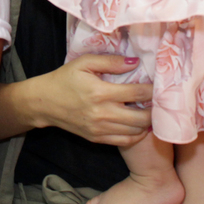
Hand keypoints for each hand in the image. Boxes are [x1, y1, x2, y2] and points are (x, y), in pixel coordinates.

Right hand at [36, 55, 151, 145]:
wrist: (44, 102)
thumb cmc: (64, 79)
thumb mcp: (84, 63)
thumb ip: (110, 61)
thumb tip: (135, 62)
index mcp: (100, 92)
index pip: (137, 94)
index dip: (153, 90)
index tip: (159, 85)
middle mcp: (102, 113)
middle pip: (142, 117)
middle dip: (155, 109)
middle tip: (160, 101)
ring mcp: (100, 129)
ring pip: (136, 131)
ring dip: (148, 122)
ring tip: (152, 111)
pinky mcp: (97, 138)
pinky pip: (125, 141)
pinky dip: (137, 134)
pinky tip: (140, 124)